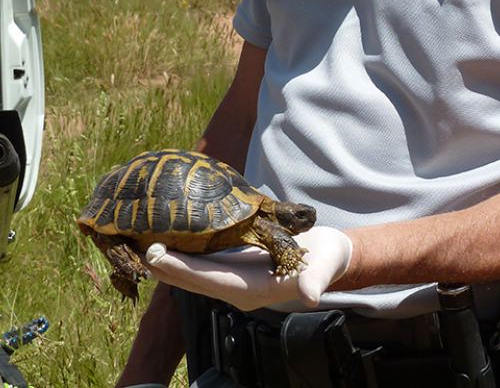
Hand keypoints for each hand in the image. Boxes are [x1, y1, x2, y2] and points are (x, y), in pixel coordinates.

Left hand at [144, 226, 352, 310]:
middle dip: (165, 267)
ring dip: (168, 261)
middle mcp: (236, 287)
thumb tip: (311, 296)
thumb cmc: (324, 260)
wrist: (326, 256)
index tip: (157, 257)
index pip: (211, 281)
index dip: (183, 270)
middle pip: (194, 279)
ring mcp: (233, 278)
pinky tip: (167, 241)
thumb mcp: (322, 269)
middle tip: (136, 249)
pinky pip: (202, 262)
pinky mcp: (233, 266)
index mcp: (253, 291)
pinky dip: (182, 253)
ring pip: (193, 272)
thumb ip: (314, 282)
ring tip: (141, 246)